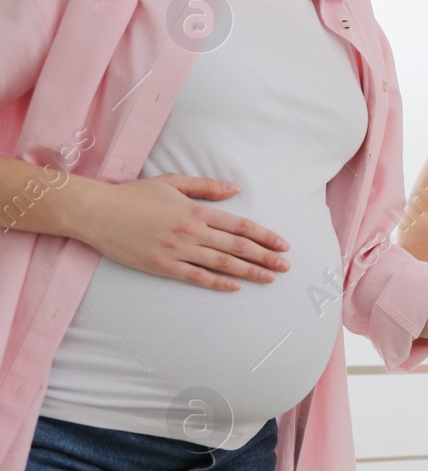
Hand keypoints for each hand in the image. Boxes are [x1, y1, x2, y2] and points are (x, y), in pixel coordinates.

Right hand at [74, 174, 289, 290]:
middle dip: (266, 257)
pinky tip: (236, 287)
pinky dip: (218, 282)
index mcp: (195, 211)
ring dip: (250, 272)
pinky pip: (196, 277)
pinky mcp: (162, 266)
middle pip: (237, 247)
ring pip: (221, 264)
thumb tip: (236, 188)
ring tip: (270, 277)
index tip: (283, 244)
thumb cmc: (134, 195)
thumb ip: (206, 187)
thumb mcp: (172, 183)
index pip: (239, 225)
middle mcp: (191, 231)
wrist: (96, 212)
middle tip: (287, 266)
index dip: (265, 236)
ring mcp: (177, 250)